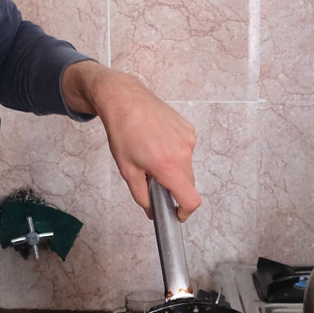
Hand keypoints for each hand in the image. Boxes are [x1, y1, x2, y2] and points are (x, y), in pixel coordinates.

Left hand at [61, 61, 201, 219]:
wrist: (125, 99)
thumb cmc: (123, 132)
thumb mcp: (127, 170)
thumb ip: (141, 196)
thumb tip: (151, 211)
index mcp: (168, 166)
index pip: (190, 199)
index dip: (184, 212)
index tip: (176, 214)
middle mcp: (183, 153)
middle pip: (188, 184)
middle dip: (174, 188)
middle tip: (154, 180)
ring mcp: (188, 139)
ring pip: (186, 166)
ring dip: (174, 168)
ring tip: (152, 154)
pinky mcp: (189, 129)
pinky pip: (186, 150)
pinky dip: (175, 153)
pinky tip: (158, 141)